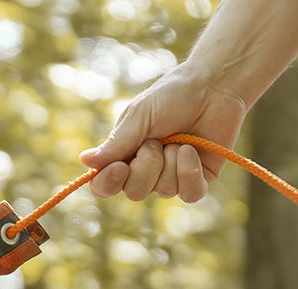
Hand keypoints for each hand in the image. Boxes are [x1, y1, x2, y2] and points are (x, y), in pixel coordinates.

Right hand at [80, 70, 248, 202]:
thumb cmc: (172, 96)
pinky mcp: (199, 178)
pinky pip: (190, 194)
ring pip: (164, 190)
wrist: (212, 85)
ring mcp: (173, 176)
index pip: (105, 185)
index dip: (108, 184)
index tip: (119, 168)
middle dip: (147, 166)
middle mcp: (147, 171)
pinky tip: (192, 150)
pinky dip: (189, 173)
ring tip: (180, 137)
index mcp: (125, 156)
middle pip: (135, 192)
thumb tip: (85, 161)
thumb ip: (116, 142)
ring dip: (171, 161)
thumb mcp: (139, 115)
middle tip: (157, 140)